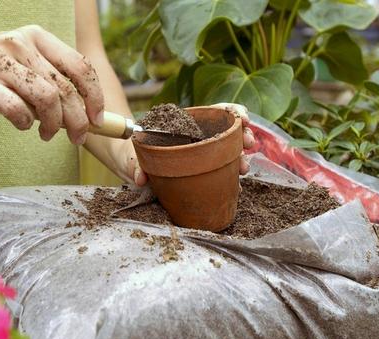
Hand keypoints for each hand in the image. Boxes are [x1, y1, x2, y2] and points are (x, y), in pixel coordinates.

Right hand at [0, 25, 103, 143]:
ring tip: (48, 134)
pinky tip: (22, 125)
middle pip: (66, 88)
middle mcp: (21, 43)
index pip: (80, 67)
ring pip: (46, 98)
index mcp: (38, 37)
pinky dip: (24, 122)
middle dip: (78, 120)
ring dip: (53, 124)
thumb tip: (87, 115)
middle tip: (77, 137)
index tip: (98, 120)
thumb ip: (53, 82)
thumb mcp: (25, 66)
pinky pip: (15, 108)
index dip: (95, 97)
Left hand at [123, 103, 255, 185]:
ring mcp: (200, 155)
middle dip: (243, 135)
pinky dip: (231, 177)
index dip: (232, 112)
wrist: (129, 167)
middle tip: (249, 144)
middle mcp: (196, 137)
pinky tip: (237, 185)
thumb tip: (140, 178)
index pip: (214, 112)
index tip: (243, 118)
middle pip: (227, 131)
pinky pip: (220, 172)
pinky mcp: (200, 172)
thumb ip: (134, 165)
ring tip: (243, 168)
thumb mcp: (130, 156)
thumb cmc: (131, 153)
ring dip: (240, 158)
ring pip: (227, 152)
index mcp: (184, 124)